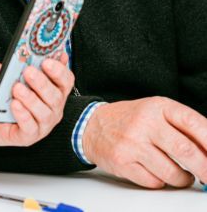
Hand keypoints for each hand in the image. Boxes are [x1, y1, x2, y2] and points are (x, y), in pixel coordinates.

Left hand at [0, 55, 73, 165]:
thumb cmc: (1, 90)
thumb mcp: (13, 72)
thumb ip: (26, 61)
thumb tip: (34, 46)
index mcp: (53, 90)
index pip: (66, 80)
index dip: (59, 70)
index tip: (47, 60)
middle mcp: (52, 108)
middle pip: (56, 96)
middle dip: (43, 82)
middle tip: (28, 71)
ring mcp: (42, 124)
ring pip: (45, 112)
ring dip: (32, 98)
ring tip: (17, 87)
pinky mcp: (28, 137)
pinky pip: (30, 128)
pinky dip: (23, 115)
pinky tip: (14, 104)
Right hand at [82, 97, 206, 188]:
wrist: (92, 125)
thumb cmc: (131, 120)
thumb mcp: (157, 112)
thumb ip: (184, 128)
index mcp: (158, 106)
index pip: (193, 123)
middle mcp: (144, 122)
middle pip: (186, 151)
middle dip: (205, 170)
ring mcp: (132, 142)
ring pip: (172, 172)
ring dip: (183, 179)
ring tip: (181, 174)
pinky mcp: (122, 161)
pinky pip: (154, 182)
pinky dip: (160, 182)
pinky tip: (156, 172)